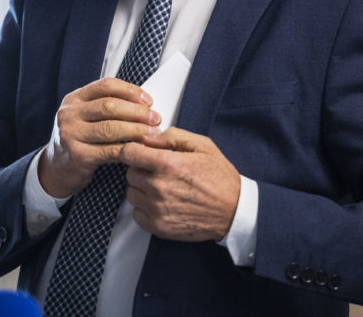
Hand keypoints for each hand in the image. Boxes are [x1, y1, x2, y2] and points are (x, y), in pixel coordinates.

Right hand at [38, 77, 160, 198]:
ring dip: (136, 130)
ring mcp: (71, 134)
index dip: (131, 91)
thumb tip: (143, 103)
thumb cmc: (79, 139)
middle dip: (137, 111)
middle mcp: (69, 114)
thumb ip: (105, 106)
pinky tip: (139, 149)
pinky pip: (109, 150)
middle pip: (110, 106)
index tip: (148, 100)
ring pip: (111, 128)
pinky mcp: (77, 155)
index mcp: (74, 99)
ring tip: (152, 133)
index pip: (106, 85)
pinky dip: (128, 149)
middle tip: (155, 118)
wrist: (56, 168)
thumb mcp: (84, 116)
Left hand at [120, 127, 240, 241]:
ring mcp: (157, 209)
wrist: (234, 211)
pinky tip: (161, 203)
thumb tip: (149, 138)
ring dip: (142, 189)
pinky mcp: (158, 227)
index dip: (133, 150)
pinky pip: (137, 214)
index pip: (128, 153)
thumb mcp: (202, 145)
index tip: (139, 152)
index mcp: (168, 165)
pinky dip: (145, 208)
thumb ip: (172, 136)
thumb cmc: (219, 177)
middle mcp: (158, 187)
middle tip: (159, 171)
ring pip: (132, 194)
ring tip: (162, 188)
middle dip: (141, 169)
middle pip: (130, 173)